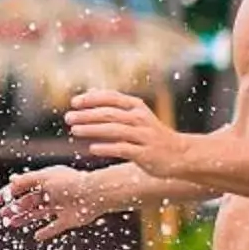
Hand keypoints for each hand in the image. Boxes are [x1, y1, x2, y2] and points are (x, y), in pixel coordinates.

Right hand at [0, 164, 117, 242]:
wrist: (93, 194)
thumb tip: (11, 180)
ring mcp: (60, 207)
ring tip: (11, 224)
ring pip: (38, 214)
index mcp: (47, 180)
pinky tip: (37, 236)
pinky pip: (54, 227)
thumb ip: (27, 180)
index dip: (12, 192)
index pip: (26, 186)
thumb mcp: (44, 178)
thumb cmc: (69, 183)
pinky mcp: (68, 220)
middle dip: (15, 208)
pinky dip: (46, 232)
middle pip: (30, 201)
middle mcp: (53, 193)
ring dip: (25, 218)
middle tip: (2, 215)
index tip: (0, 198)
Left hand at [64, 91, 188, 179]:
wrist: (180, 154)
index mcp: (137, 107)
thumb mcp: (137, 116)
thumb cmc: (152, 135)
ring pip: (114, 130)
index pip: (111, 97)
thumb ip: (116, 108)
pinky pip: (123, 149)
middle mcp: (140, 119)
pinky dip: (106, 148)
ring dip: (92, 129)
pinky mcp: (145, 154)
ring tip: (74, 130)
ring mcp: (143, 136)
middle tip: (68, 117)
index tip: (74, 102)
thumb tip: (90, 96)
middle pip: (109, 114)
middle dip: (87, 114)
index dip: (91, 98)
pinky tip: (92, 149)